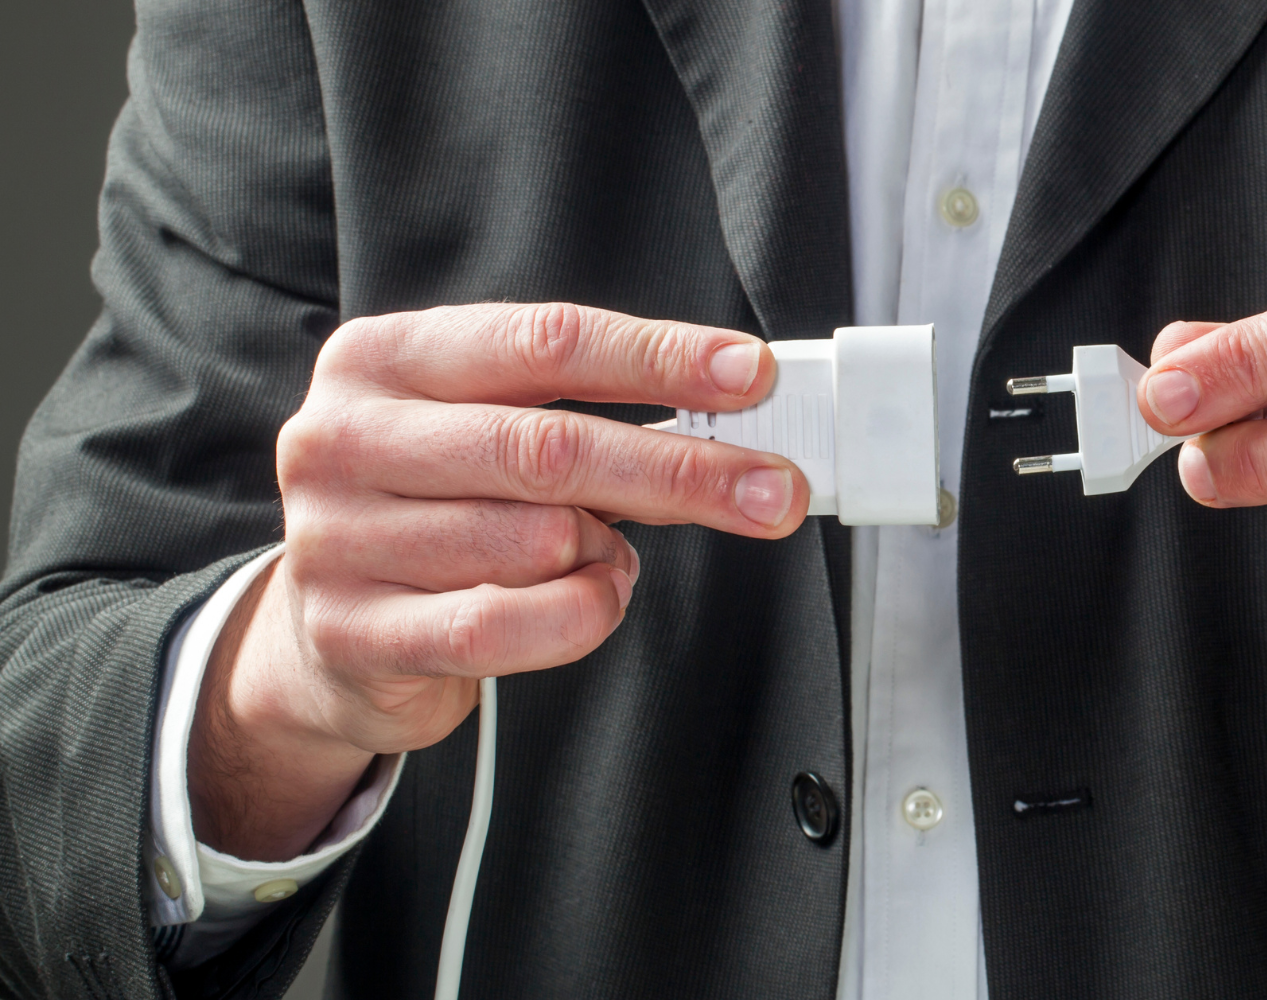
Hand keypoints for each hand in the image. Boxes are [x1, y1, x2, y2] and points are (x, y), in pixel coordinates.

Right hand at [191, 303, 806, 859]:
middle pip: (551, 446)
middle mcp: (346, 438)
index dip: (660, 359)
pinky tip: (594, 599)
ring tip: (611, 558)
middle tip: (773, 490)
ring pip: (537, 542)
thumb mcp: (493, 430)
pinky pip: (506, 624)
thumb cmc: (437, 507)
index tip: (752, 374)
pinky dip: (580, 615)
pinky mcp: (351, 632)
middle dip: (683, 471)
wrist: (329, 628)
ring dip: (609, 556)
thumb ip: (592, 416)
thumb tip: (732, 421)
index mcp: (386, 358)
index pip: (547, 341)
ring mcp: (336, 537)